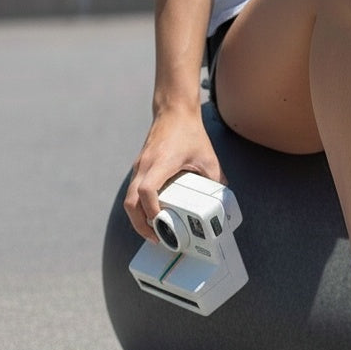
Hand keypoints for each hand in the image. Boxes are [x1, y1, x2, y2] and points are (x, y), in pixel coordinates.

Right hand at [123, 104, 225, 242]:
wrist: (174, 112)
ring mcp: (139, 167)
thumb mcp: (208, 158)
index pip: (147, 191)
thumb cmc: (190, 133)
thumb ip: (215, 180)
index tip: (162, 224)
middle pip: (130, 203)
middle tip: (156, 237)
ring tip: (154, 231)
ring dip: (137, 218)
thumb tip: (221, 201)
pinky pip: (133, 192)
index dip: (152, 211)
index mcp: (161, 163)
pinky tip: (152, 214)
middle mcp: (145, 166)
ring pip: (129, 199)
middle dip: (140, 225)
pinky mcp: (140, 167)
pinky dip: (139, 206)